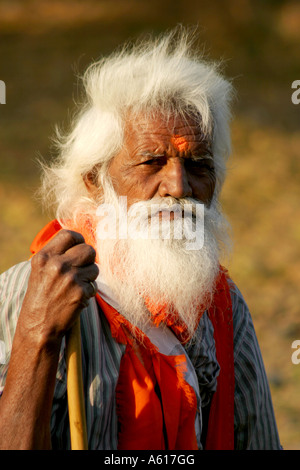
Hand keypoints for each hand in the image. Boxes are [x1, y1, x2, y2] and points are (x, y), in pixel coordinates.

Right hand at [20, 229, 98, 346]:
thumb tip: (80, 242)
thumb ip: (56, 255)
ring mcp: (70, 278)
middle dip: (89, 259)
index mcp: (44, 257)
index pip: (69, 235)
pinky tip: (76, 298)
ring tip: (76, 287)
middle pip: (88, 250)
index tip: (79, 248)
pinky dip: (88, 292)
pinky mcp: (80, 292)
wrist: (38, 326)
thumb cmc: (40, 298)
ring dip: (89, 278)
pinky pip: (94, 286)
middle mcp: (57, 265)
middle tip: (82, 269)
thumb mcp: (40, 271)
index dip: (79, 240)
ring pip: (95, 268)